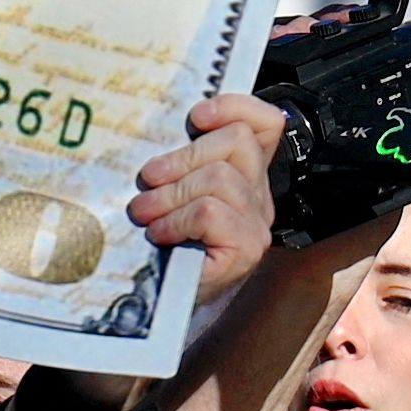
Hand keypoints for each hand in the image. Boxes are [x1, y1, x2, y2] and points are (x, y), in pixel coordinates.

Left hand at [130, 91, 282, 305]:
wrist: (158, 304)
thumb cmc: (158, 242)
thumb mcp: (165, 189)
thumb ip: (174, 159)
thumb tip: (153, 123)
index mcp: (243, 173)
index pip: (265, 123)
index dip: (235, 107)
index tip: (196, 117)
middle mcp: (258, 195)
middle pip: (237, 142)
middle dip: (184, 156)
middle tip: (148, 179)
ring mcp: (257, 224)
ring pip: (219, 178)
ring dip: (170, 194)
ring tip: (145, 213)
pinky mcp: (246, 250)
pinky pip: (211, 212)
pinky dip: (176, 219)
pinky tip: (160, 234)